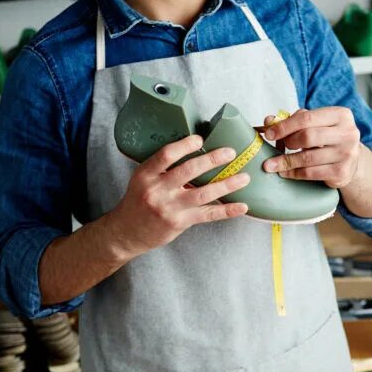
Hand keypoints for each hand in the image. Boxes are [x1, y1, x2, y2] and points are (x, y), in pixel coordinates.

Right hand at [107, 135, 249, 258]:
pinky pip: (207, 215)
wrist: (127, 232)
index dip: (185, 145)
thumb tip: (196, 153)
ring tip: (244, 177)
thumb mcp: (143, 179)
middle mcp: (157, 190)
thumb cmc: (138, 201)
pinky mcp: (179, 223)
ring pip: (203, 193)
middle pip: (189, 171)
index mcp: (146, 174)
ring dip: (227, 184)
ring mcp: (169, 208)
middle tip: (231, 152)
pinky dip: (227, 210)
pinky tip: (242, 206)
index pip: (166, 155)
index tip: (200, 139)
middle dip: (212, 160)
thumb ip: (164, 169)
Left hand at [261, 107, 362, 187]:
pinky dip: (294, 173)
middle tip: (278, 147)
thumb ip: (294, 121)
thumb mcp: (316, 125)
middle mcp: (348, 133)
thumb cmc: (328, 139)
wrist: (350, 162)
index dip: (284, 126)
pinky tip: (284, 172)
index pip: (307, 118)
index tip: (269, 133)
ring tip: (271, 164)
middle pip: (307, 137)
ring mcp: (346, 154)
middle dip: (288, 142)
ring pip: (307, 158)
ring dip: (285, 161)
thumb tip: (268, 121)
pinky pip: (311, 173)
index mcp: (341, 115)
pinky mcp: (341, 172)